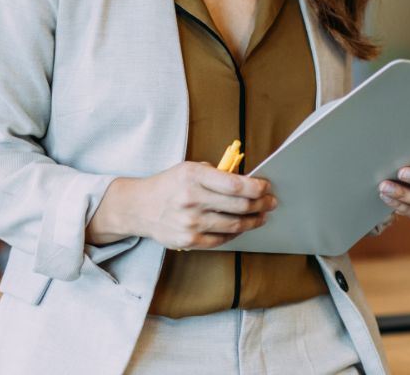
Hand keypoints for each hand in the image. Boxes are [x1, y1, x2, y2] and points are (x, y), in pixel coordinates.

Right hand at [87, 162, 277, 250]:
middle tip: (271, 202)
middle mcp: (191, 199)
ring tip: (262, 215)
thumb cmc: (170, 184)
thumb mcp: (189, 169)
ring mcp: (190, 222)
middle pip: (239, 205)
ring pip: (234, 224)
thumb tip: (249, 183)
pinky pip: (222, 239)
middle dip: (261, 204)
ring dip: (254, 220)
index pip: (235, 184)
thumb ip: (217, 175)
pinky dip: (236, 233)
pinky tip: (243, 227)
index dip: (257, 187)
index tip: (267, 187)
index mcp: (193, 176)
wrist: (138, 207)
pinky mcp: (188, 240)